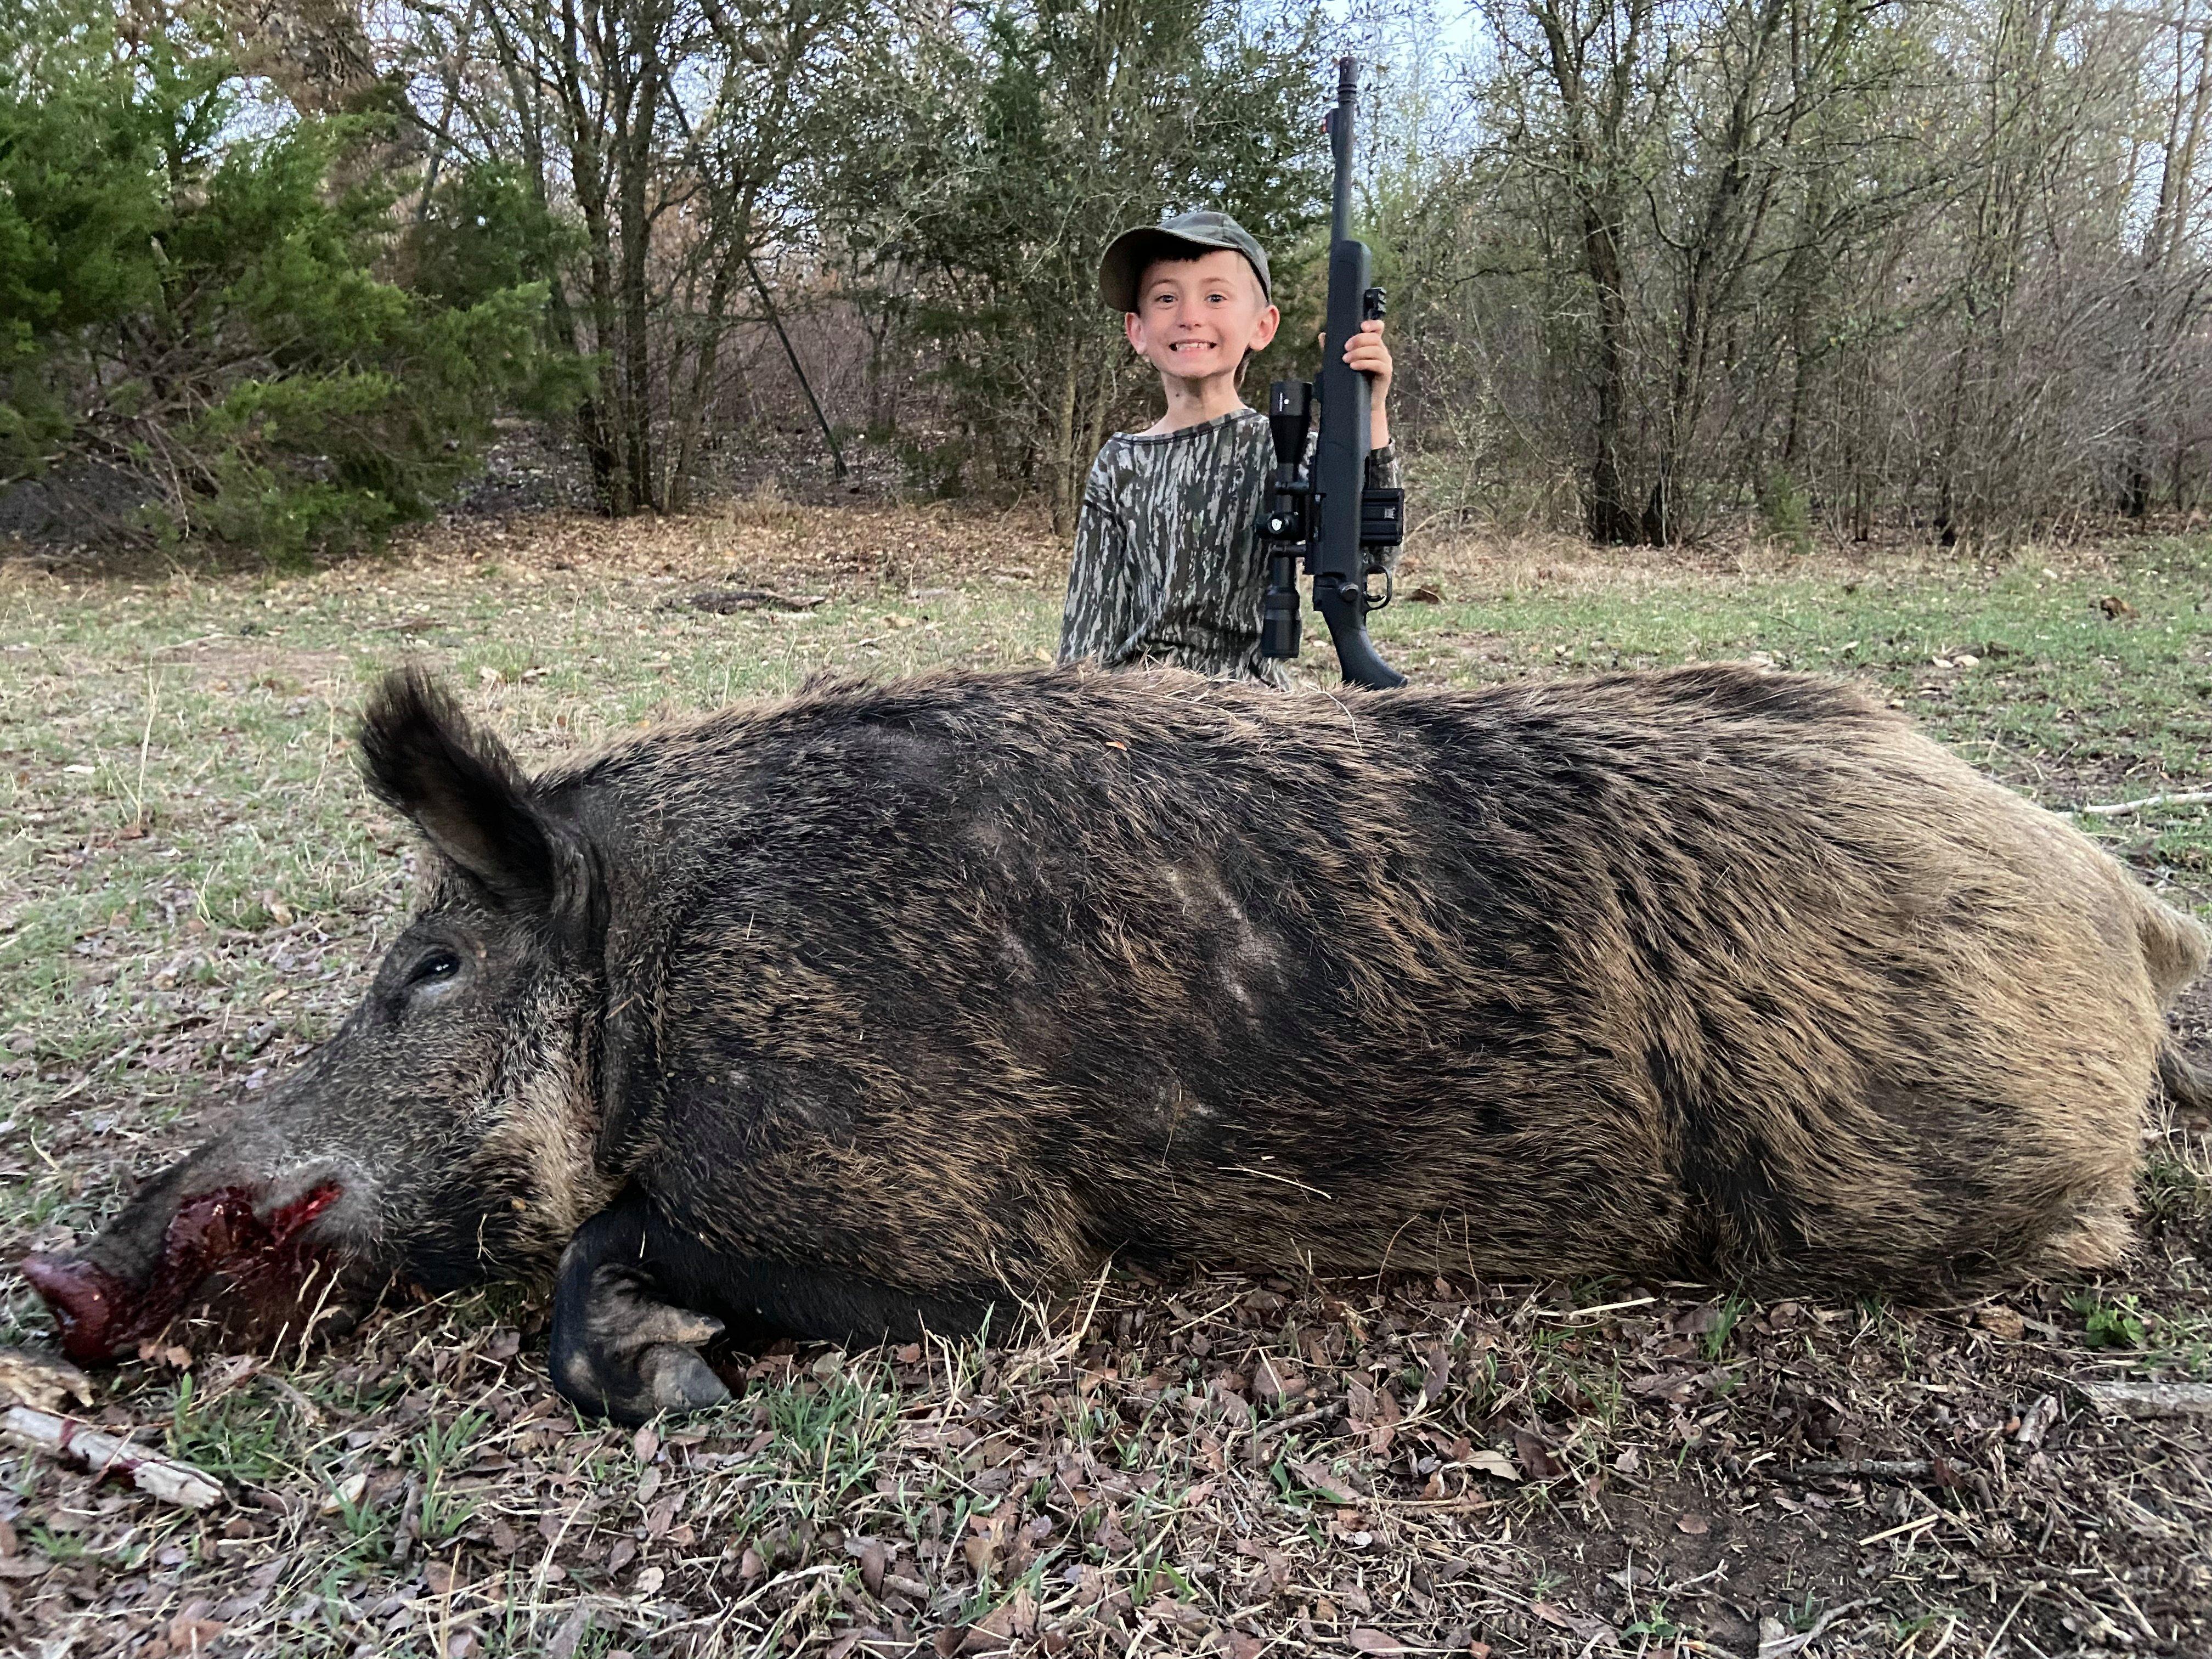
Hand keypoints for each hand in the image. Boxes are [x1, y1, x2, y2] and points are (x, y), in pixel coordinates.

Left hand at [1343, 319, 1392, 447]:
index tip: (1361, 326)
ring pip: (1376, 350)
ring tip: (1345, 360)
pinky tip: (1353, 366)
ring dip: (1360, 353)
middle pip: (1374, 338)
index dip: (1372, 324)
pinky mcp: (1386, 374)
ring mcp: (1385, 362)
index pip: (1378, 328)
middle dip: (1359, 340)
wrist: (1359, 405)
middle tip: (1345, 348)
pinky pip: (1378, 364)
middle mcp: (1381, 351)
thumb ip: (1332, 349)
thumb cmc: (1351, 381)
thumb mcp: (1340, 364)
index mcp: (1372, 346)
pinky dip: (1365, 363)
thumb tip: (1323, 335)